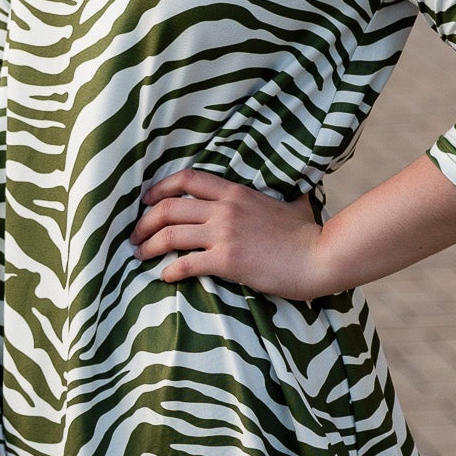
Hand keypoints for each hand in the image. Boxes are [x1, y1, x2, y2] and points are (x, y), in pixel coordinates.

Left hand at [131, 168, 337, 302]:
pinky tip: (164, 276)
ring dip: (148, 246)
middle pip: (168, 207)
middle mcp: (225, 209)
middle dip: (144, 221)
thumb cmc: (308, 234)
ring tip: (140, 256)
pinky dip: (169, 270)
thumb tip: (295, 193)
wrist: (320, 256)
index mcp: (235, 192)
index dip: (160, 188)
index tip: (146, 201)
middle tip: (135, 235)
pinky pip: (186, 264)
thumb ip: (283, 196)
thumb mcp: (292, 205)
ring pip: (170, 234)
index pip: (187, 179)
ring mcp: (224, 234)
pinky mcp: (227, 260)